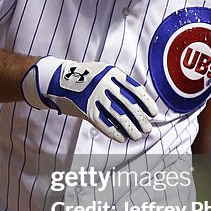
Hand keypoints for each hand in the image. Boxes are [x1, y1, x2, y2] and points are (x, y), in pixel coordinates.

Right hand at [21, 57, 157, 141]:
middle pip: (129, 105)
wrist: (57, 79)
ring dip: (130, 128)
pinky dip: (114, 133)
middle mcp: (105, 84)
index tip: (153, 113)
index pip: (135, 89)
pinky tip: (122, 138)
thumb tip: (139, 102)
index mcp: (112, 73)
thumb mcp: (102, 71)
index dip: (146, 103)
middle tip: (148, 128)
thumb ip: (119, 83)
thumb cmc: (83, 76)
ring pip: (119, 116)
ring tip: (137, 136)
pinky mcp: (86, 109)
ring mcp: (95, 97)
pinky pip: (104, 124)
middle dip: (141, 119)